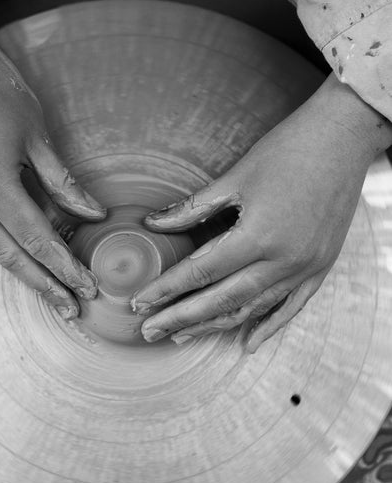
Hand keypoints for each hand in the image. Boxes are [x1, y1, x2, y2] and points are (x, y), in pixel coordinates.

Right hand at [0, 41, 105, 318]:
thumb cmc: (1, 93)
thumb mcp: (38, 137)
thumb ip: (64, 183)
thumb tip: (93, 215)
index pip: (37, 238)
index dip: (64, 265)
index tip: (87, 286)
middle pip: (11, 256)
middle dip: (44, 285)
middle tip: (71, 309)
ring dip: (24, 273)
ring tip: (53, 293)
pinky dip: (9, 248)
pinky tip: (30, 258)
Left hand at [132, 75, 391, 351]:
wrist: (343, 139)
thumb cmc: (287, 150)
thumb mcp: (236, 177)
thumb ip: (193, 208)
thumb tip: (153, 224)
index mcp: (258, 235)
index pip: (201, 272)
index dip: (166, 290)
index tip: (139, 303)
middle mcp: (283, 260)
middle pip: (221, 300)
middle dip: (180, 318)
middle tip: (149, 331)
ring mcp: (305, 268)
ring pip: (252, 309)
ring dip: (214, 325)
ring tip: (181, 335)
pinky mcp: (320, 268)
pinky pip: (291, 308)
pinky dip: (267, 327)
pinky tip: (246, 344)